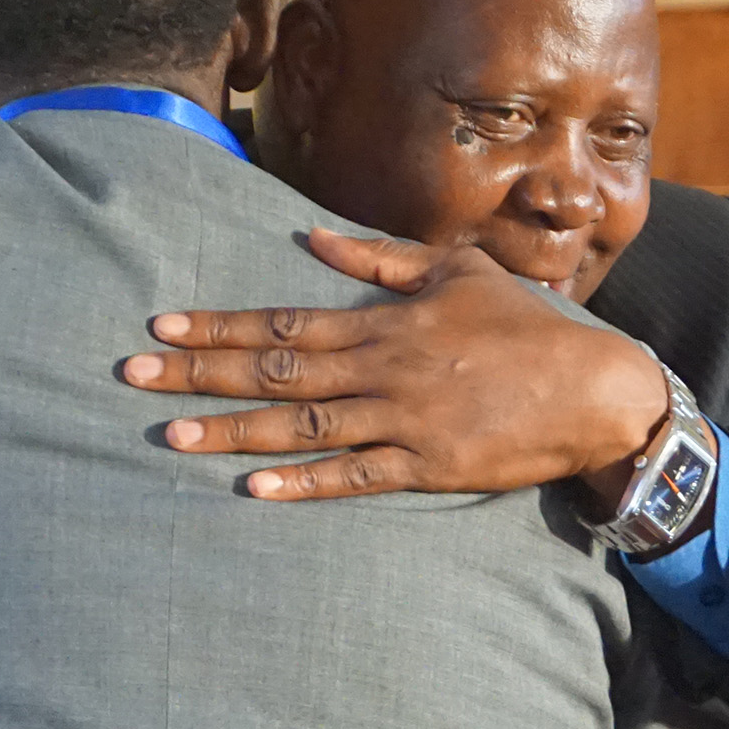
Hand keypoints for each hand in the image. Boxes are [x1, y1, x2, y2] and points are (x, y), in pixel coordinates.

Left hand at [119, 228, 673, 502]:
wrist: (596, 388)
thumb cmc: (528, 326)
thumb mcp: (458, 272)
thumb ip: (383, 260)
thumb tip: (315, 241)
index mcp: (387, 320)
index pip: (284, 322)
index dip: (219, 327)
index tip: (160, 329)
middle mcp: (384, 368)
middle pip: (275, 372)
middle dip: (200, 375)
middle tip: (133, 379)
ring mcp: (404, 420)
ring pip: (301, 426)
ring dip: (232, 431)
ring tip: (170, 435)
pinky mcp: (428, 466)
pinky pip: (354, 477)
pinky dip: (303, 482)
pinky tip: (253, 487)